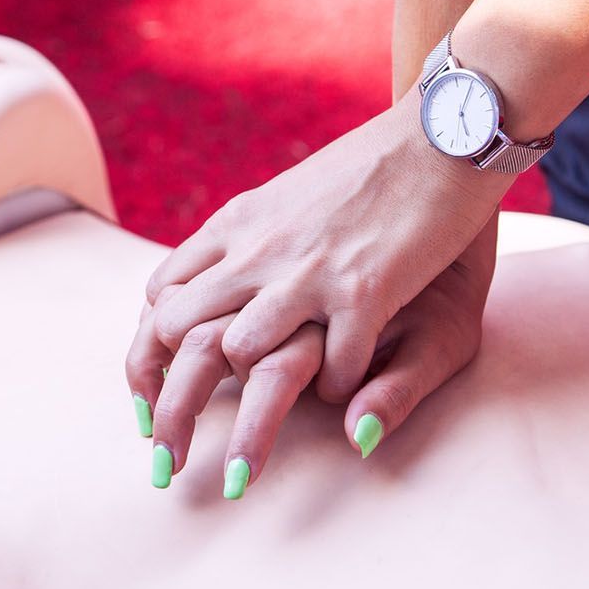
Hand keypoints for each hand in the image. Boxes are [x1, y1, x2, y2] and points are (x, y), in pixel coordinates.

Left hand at [124, 92, 508, 486]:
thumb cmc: (371, 170)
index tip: (148, 402)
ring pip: (242, 351)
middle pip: (180, 334)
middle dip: (170, 404)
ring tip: (255, 448)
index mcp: (237, 226)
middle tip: (171, 457)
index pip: (163, 298)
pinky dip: (339, 391)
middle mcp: (259, 249)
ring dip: (251, 407)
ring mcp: (308, 271)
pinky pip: (335, 365)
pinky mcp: (365, 289)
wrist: (440, 132)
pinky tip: (348, 394)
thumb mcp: (286, 200)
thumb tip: (193, 292)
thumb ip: (242, 244)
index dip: (148, 356)